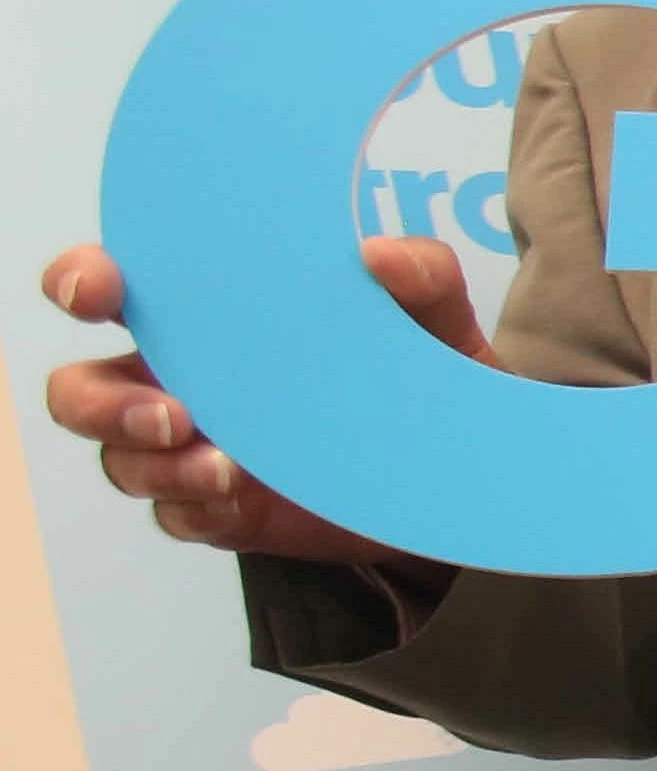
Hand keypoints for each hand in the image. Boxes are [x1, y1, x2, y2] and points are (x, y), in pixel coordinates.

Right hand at [37, 241, 443, 565]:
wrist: (459, 463)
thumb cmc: (426, 367)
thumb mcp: (435, 316)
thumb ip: (420, 274)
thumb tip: (379, 255)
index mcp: (209, 316)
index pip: (113, 288)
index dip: (82, 281)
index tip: (99, 290)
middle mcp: (181, 379)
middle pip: (83, 390)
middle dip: (102, 404)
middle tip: (172, 415)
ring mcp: (194, 448)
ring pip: (122, 460)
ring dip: (156, 465)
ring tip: (223, 469)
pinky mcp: (223, 508)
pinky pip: (177, 514)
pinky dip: (197, 506)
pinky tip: (234, 496)